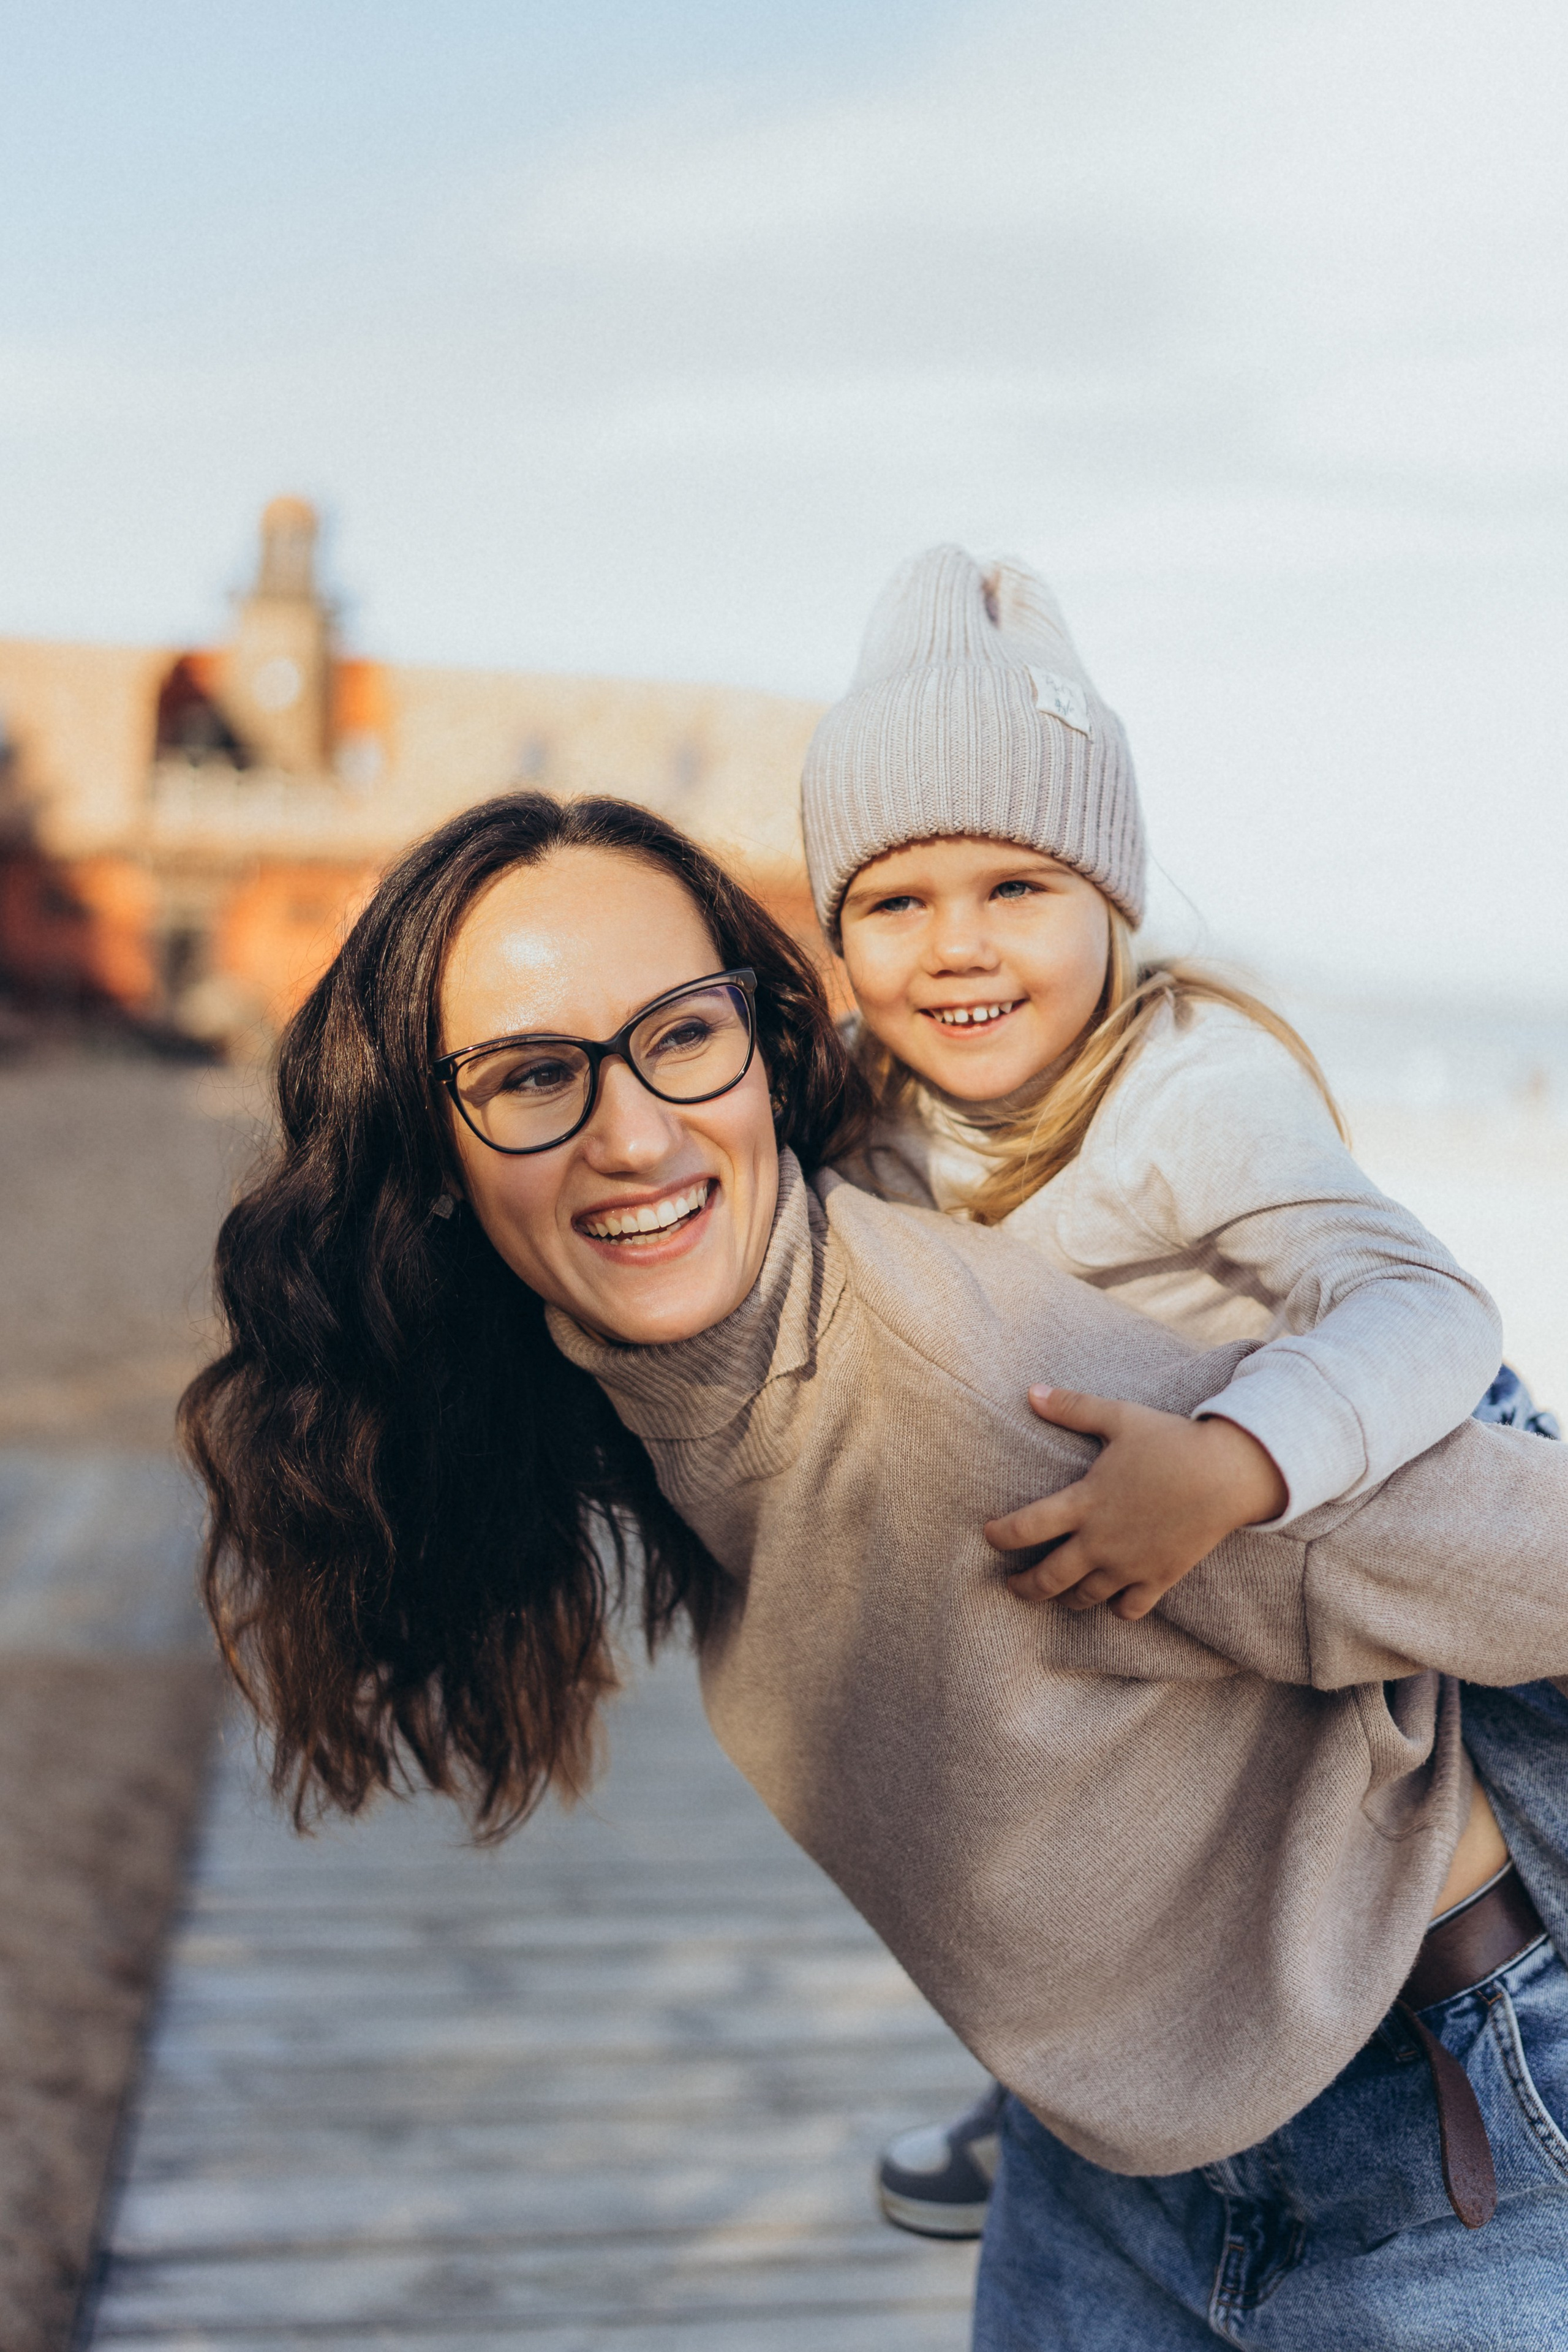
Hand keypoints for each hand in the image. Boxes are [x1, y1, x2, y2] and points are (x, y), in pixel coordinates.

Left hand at [983, 1388, 1288, 1620]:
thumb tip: (1031, 1391)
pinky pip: (1128, 1609)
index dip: (999, 1536)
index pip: (1025, 1528)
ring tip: (1056, 1593)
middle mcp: (1100, 1541)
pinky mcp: (1159, 1578)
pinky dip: (1115, 1608)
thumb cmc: (1172, 1441)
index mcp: (1085, 1503)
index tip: (989, 1535)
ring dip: (1064, 1598)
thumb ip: (1073, 1408)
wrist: (1228, 1473)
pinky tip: (1110, 1600)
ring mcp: (1129, 1565)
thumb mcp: (1119, 1417)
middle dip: (1023, 1586)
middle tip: (1012, 1585)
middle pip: (1047, 1579)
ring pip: (1083, 1598)